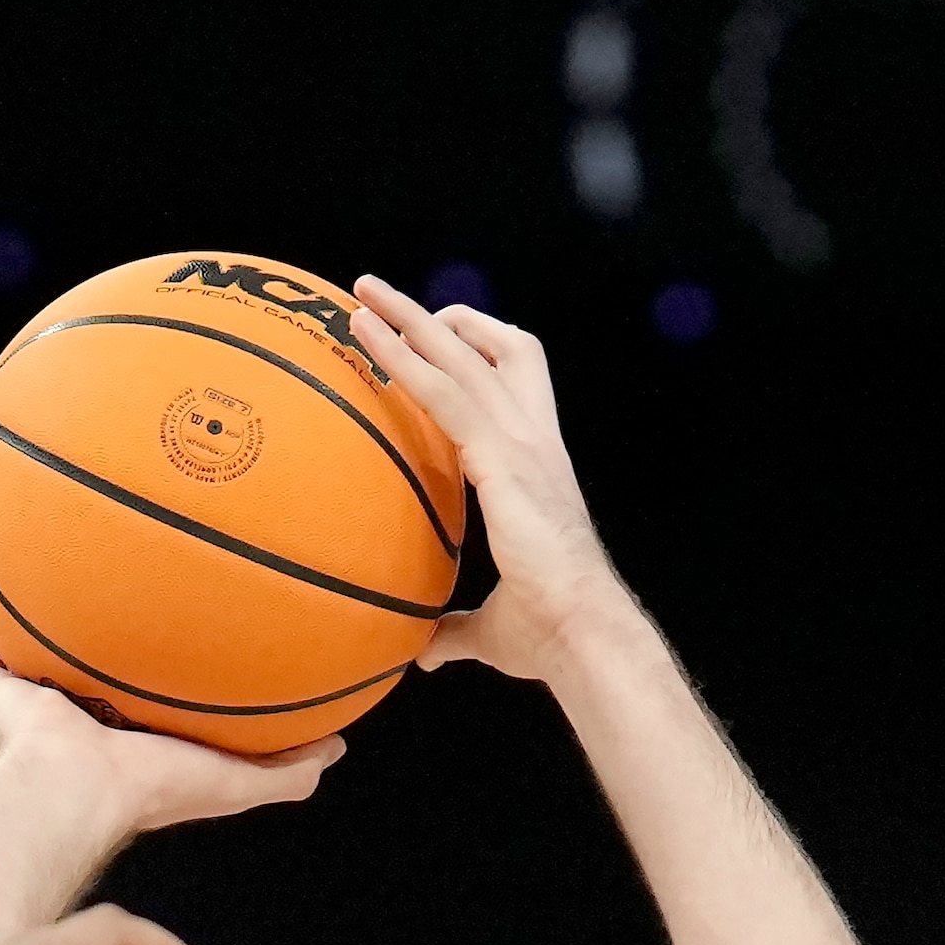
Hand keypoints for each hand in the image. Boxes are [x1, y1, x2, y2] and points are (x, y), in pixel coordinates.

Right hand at [0, 568, 337, 835]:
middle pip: (77, 655)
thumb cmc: (147, 792)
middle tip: (108, 565)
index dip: (152, 655)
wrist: (77, 793)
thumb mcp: (234, 782)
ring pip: (19, 640)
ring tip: (27, 543)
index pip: (138, 690)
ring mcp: (27, 700)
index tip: (172, 612)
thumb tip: (336, 747)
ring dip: (20, 600)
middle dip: (88, 618)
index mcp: (122, 736)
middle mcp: (71, 715)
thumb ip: (285, 771)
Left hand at [342, 277, 632, 679]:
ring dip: (409, 320)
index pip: (515, 381)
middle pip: (490, 350)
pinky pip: (444, 393)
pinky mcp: (503, 457)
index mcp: (539, 467)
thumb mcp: (494, 631)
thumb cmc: (549, 634)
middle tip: (380, 294)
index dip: (478, 350)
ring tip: (362, 293)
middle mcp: (535, 441)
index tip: (434, 338)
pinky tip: (368, 340)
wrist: (581, 632)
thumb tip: (426, 651)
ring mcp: (523, 443)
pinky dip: (404, 360)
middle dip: (435, 317)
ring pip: (463, 357)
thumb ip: (458, 631)